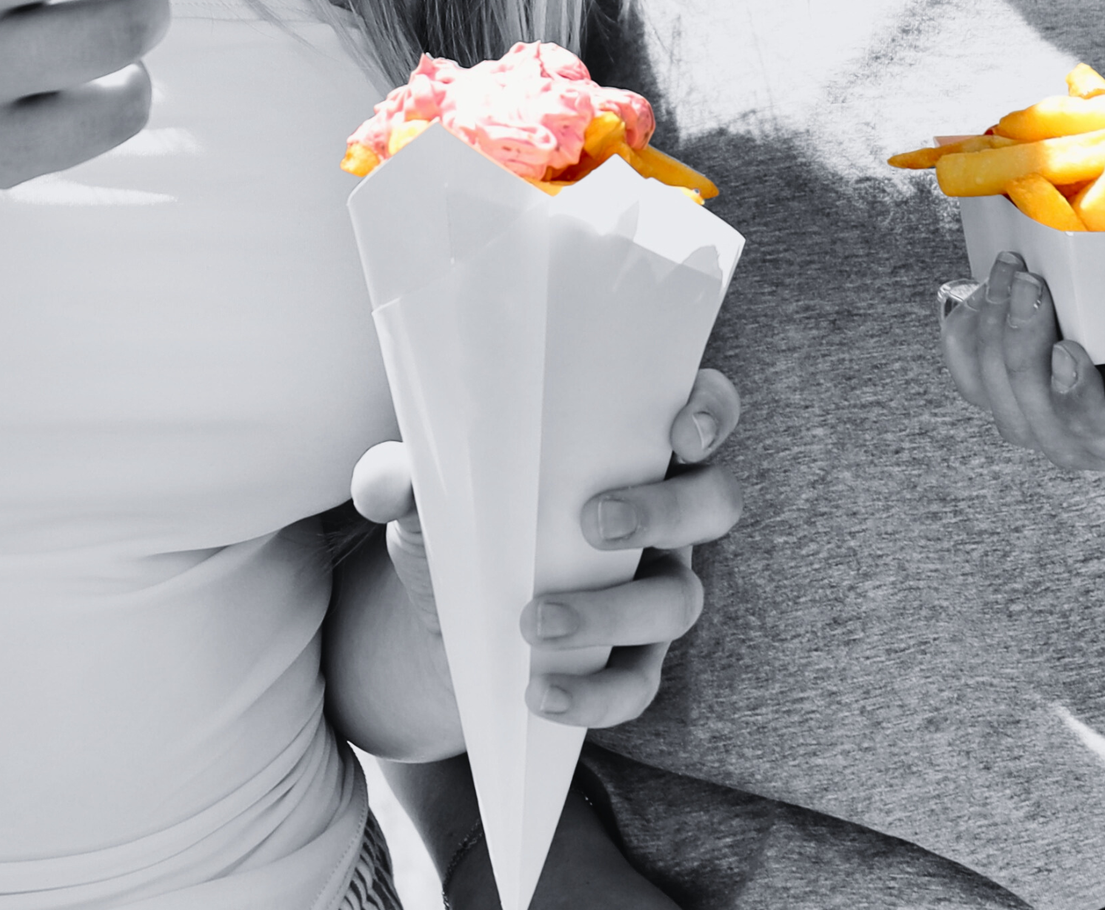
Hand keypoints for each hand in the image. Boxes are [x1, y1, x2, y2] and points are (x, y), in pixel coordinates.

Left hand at [351, 369, 744, 727]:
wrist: (443, 619)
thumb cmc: (458, 521)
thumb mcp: (425, 492)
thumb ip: (402, 474)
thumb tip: (388, 482)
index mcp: (629, 446)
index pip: (704, 410)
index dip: (711, 414)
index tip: (678, 432)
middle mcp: (662, 511)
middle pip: (716, 502)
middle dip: (668, 511)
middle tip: (594, 522)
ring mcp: (656, 587)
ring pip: (680, 599)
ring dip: (614, 612)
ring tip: (535, 622)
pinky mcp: (634, 658)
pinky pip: (640, 681)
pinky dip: (596, 693)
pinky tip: (541, 694)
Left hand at [940, 252, 1104, 476]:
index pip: (1100, 438)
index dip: (1074, 400)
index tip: (1067, 351)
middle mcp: (1092, 449)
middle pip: (1039, 417)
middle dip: (1024, 343)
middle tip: (1031, 285)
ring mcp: (1046, 431)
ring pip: (1000, 401)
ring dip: (996, 331)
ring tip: (1009, 277)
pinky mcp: (1008, 404)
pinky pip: (971, 383)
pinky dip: (967, 338)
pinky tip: (982, 298)